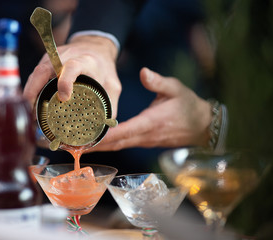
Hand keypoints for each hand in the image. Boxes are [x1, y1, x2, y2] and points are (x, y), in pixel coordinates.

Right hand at [23, 35, 120, 118]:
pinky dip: (31, 92)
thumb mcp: (112, 85)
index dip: (66, 81)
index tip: (64, 97)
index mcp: (85, 61)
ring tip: (30, 115)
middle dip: (34, 92)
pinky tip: (31, 106)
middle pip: (43, 70)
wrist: (94, 47)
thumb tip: (105, 126)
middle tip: (33, 115)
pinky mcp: (45, 62)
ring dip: (29, 94)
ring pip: (35, 75)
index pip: (73, 67)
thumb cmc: (103, 67)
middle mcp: (65, 57)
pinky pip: (34, 77)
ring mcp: (52, 58)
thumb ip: (111, 104)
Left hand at [88, 67, 211, 151]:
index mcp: (150, 122)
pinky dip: (107, 145)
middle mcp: (144, 135)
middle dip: (92, 146)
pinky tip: (94, 142)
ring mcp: (143, 141)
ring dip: (97, 148)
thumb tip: (143, 72)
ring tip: (76, 145)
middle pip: (114, 144)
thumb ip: (158, 82)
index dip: (104, 136)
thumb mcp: (176, 89)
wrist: (202, 126)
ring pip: (117, 146)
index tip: (85, 139)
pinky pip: (122, 145)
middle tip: (70, 145)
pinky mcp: (143, 141)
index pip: (123, 131)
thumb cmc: (189, 106)